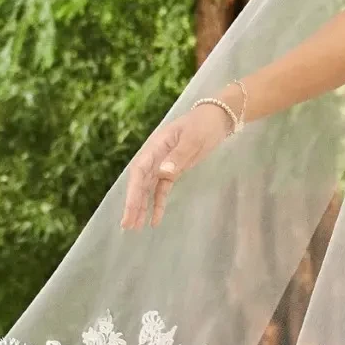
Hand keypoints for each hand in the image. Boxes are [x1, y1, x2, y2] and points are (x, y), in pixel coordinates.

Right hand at [120, 103, 233, 229]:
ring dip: (141, 207)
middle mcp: (155, 156)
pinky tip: (155, 220)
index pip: (139, 172)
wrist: (217, 117)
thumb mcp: (193, 139)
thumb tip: (163, 172)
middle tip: (127, 226)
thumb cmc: (203, 124)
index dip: (133, 192)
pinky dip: (158, 204)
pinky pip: (162, 189)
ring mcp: (163, 163)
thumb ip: (179, 155)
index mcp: (155, 146)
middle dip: (133, 204)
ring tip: (134, 227)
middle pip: (140, 183)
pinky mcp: (173, 169)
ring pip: (148, 189)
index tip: (130, 210)